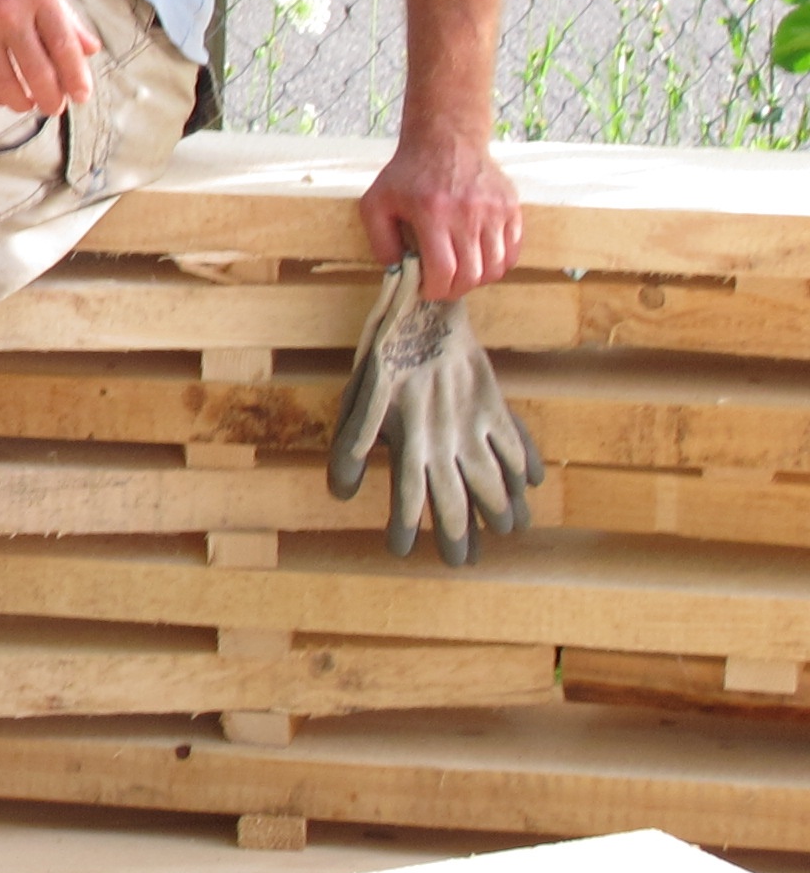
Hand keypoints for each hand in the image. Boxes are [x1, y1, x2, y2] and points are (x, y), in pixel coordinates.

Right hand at [0, 0, 98, 115]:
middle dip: (52, 98)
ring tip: (29, 105)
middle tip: (56, 107)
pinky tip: (1, 97)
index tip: (82, 95)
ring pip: (6, 83)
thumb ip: (62, 11)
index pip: (64, 47)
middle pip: (39, 72)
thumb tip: (90, 48)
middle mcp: (9, 12)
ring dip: (22, 102)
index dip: (76, 78)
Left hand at [328, 255, 543, 564]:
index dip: (404, 529)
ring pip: (495, 480)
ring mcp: (475, 424)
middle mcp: (445, 440)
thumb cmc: (383, 356)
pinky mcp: (496, 405)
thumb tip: (340, 492)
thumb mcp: (358, 398)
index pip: (408, 499)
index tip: (401, 552)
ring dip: (501, 510)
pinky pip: (517, 444)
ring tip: (507, 531)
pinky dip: (526, 466)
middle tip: (460, 563)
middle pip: (456, 502)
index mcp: (408, 440)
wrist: (425, 309)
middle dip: (458, 537)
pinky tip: (531, 486)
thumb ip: (351, 445)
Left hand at [358, 127, 522, 297]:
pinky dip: (498, 264)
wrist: (445, 138)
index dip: (436, 290)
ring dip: (478, 279)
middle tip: (443, 286)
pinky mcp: (512, 207)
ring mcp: (494, 210)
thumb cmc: (408, 174)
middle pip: (473, 274)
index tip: (426, 290)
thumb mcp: (376, 203)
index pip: (444, 271)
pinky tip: (480, 259)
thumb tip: (397, 273)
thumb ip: (381, 241)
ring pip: (496, 267)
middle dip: (455, 289)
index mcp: (433, 213)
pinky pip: (512, 251)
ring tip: (461, 273)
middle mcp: (468, 213)